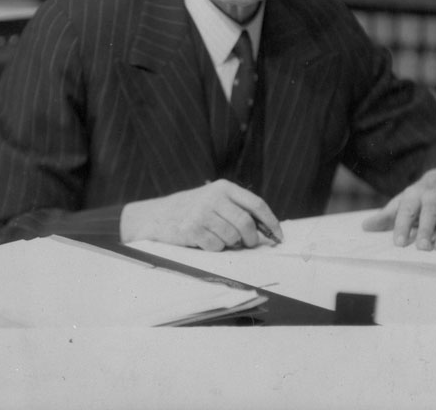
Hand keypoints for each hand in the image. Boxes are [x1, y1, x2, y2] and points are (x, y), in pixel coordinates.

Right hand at [119, 179, 282, 250]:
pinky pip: (216, 246)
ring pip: (232, 238)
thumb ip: (236, 209)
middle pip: (246, 223)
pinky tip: (203, 241)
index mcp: (223, 187)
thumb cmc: (191, 210)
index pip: (256, 204)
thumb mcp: (214, 200)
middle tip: (246, 244)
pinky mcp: (192, 229)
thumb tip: (266, 232)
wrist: (156, 216)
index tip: (279, 236)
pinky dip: (213, 248)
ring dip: (228, 244)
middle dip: (250, 239)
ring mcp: (202, 212)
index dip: (271, 222)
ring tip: (216, 237)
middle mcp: (214, 197)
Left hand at [361, 168, 435, 250]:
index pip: (407, 210)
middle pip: (429, 214)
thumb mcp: (401, 202)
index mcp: (414, 195)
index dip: (403, 226)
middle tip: (422, 247)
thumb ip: (385, 216)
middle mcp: (433, 198)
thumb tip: (365, 227)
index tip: (399, 242)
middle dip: (426, 230)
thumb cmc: (419, 196)